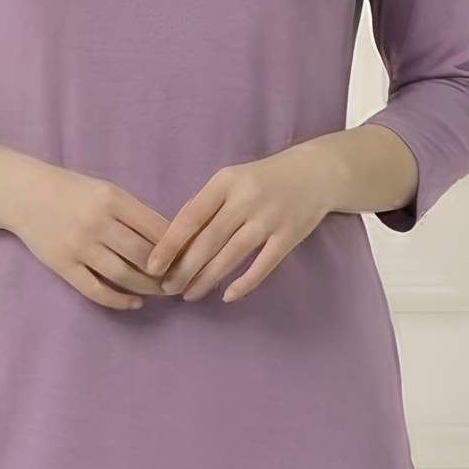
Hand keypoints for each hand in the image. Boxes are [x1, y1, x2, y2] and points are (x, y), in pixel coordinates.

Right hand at [9, 163, 181, 311]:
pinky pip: (96, 290)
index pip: (156, 228)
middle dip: (167, 272)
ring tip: (161, 291)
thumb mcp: (106, 191)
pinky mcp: (64, 266)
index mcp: (113, 199)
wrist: (23, 194)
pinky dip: (118, 300)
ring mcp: (80, 246)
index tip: (191, 258)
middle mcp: (98, 223)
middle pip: (144, 255)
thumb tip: (169, 240)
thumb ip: (133, 213)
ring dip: (148, 288)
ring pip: (124, 275)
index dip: (178, 247)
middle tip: (181, 280)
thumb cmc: (71, 191)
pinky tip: (134, 303)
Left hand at [143, 142, 338, 303]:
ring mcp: (270, 217)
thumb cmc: (262, 180)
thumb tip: (173, 241)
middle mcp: (246, 198)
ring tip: (189, 295)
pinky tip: (227, 296)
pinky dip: (244, 283)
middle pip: (208, 240)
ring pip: (232, 255)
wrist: (316, 172)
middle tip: (167, 288)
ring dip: (207, 279)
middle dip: (184, 268)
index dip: (169, 244)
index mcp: (225, 181)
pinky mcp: (290, 235)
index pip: (191, 217)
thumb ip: (205, 205)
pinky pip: (263, 265)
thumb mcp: (231, 180)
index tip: (152, 266)